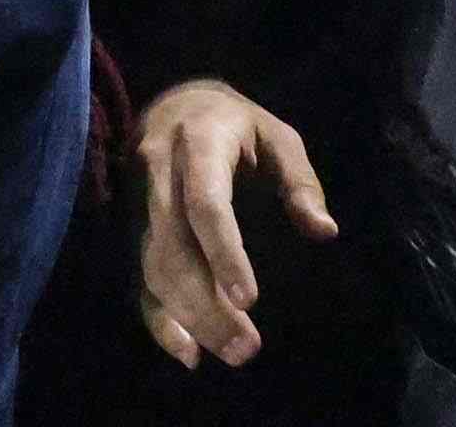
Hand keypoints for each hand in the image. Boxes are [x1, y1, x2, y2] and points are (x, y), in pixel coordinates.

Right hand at [132, 79, 336, 367]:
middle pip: (173, 246)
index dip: (223, 253)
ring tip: (231, 352)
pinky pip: (139, 278)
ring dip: (189, 317)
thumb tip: (324, 232)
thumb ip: (300, 180)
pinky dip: (159, 320)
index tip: (250, 300)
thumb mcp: (277, 135)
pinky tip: (188, 352)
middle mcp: (159, 172)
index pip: (205, 202)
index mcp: (198, 142)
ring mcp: (138, 201)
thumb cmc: (237, 125)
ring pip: (154, 267)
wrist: (174, 104)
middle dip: (206, 303)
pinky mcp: (131, 226)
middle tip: (247, 347)